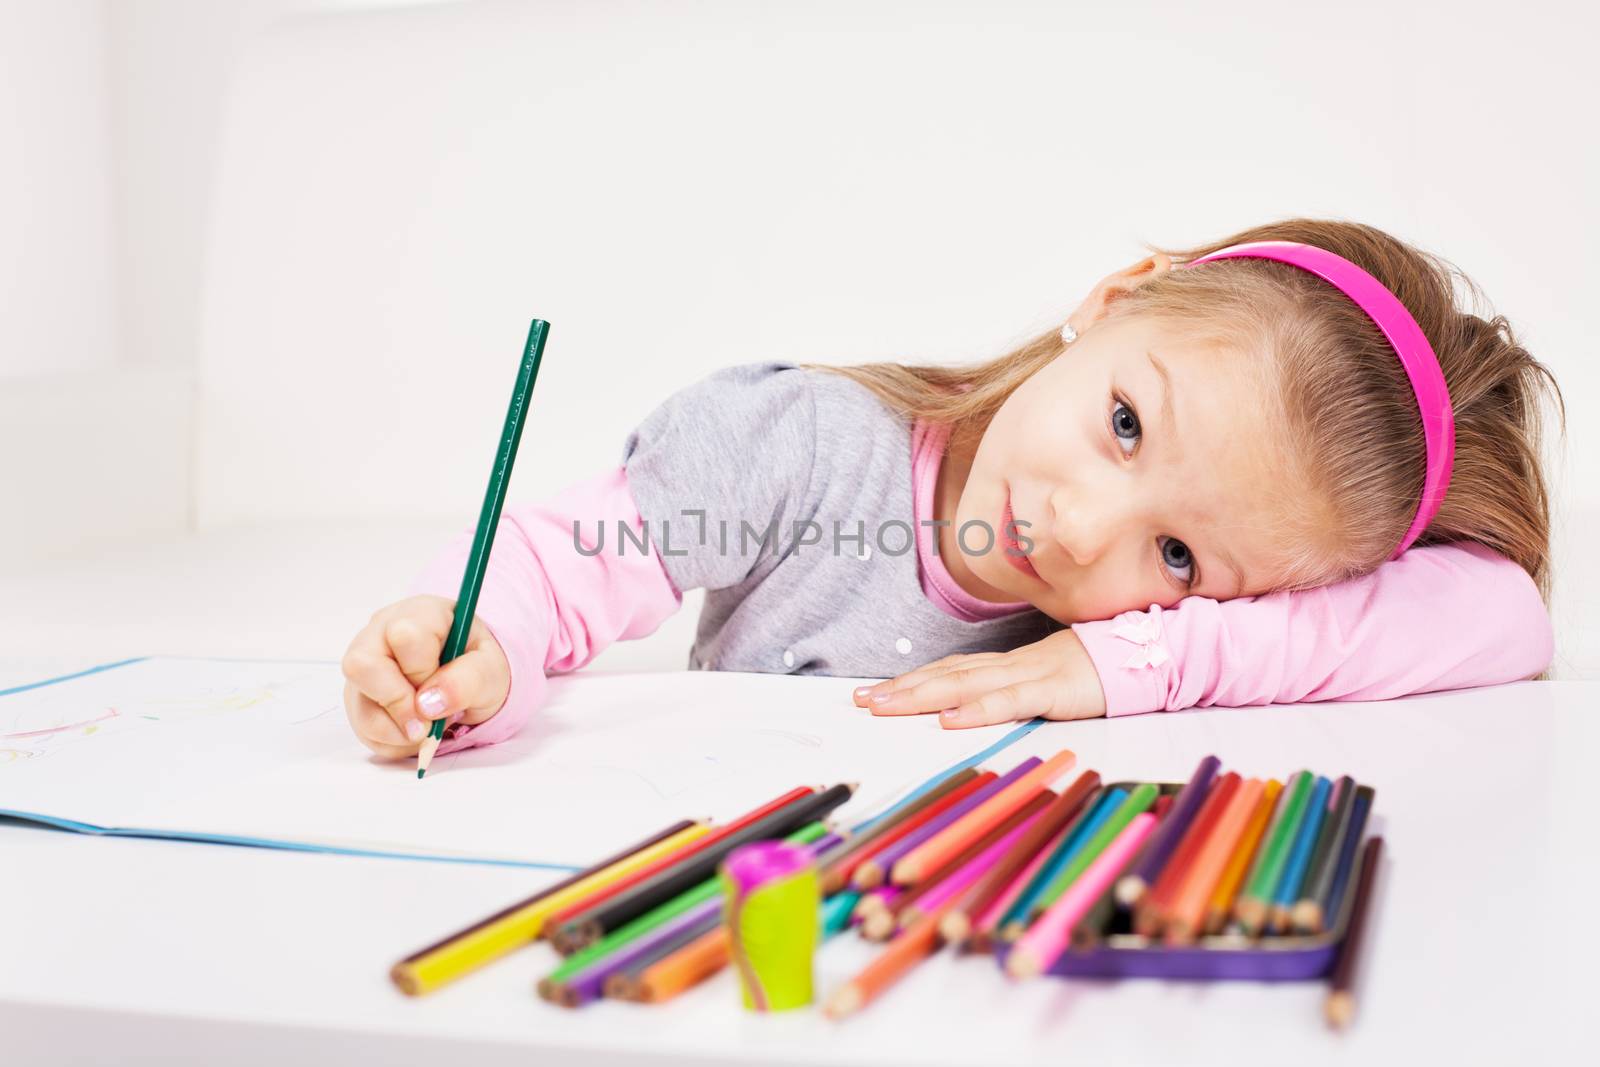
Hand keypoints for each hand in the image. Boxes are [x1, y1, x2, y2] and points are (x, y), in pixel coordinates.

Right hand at [340, 595, 511, 758]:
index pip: (403, 635)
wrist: (471, 682)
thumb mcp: (491, 670)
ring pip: (356, 700)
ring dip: (395, 728)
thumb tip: (428, 703)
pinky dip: (391, 739)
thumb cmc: (478, 666)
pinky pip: (361, 724)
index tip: (440, 689)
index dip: (420, 671)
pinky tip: (415, 729)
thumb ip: (469, 680)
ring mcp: (365, 663)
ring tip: (426, 728)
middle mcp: (382, 632)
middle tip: (427, 720)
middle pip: (361, 664)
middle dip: (397, 703)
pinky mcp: (359, 693)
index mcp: (421, 613)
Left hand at [852, 630, 1106, 728]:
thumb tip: (975, 709)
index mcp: (1006, 664)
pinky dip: (977, 710)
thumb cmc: (1094, 672)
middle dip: (900, 689)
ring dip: (921, 696)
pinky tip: (949, 719)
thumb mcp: (1044, 682)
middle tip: (861, 701)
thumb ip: (1012, 691)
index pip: (948, 670)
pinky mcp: (1052, 691)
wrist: (1142, 655)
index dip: (910, 680)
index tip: (873, 692)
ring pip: (965, 684)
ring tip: (885, 706)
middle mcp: (1008, 665)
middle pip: (945, 675)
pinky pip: (1009, 701)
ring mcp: (1029, 675)